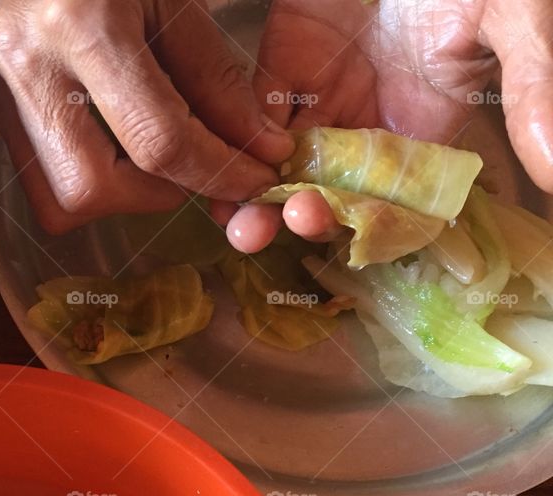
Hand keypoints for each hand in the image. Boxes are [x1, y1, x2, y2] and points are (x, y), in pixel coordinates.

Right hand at [0, 0, 294, 233]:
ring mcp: (0, 91)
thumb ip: (214, 79)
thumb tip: (256, 147)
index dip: (216, 171)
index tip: (254, 177)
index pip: (155, 140)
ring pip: (57, 200)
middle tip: (190, 163)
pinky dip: (91, 178)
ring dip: (118, 195)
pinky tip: (114, 142)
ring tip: (149, 152)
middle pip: (90, 190)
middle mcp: (28, 67)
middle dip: (154, 193)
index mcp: (79, 26)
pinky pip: (42, 181)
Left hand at [222, 0, 552, 252]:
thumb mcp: (517, 20)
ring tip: (236, 220)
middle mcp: (373, 129)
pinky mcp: (286, 68)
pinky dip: (234, 142)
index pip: (397, 203)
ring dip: (257, 198)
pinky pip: (253, 117)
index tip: (344, 232)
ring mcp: (327, 101)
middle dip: (299, 218)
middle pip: (332, 194)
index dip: (370, 228)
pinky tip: (216, 166)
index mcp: (429, 134)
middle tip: (268, 228)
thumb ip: (534, 89)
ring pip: (286, 167)